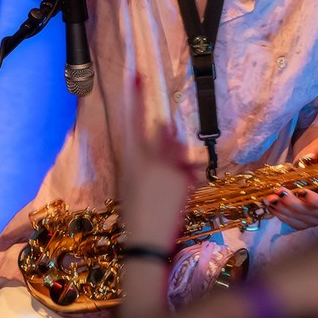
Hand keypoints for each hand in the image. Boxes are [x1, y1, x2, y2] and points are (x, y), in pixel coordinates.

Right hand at [117, 76, 193, 251]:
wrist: (146, 241)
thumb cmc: (134, 213)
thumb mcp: (130, 182)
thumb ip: (145, 158)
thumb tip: (162, 136)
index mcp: (129, 159)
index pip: (131, 121)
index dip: (135, 98)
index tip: (137, 75)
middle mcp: (147, 158)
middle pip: (161, 130)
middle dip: (166, 134)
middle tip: (163, 159)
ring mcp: (166, 167)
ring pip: (178, 148)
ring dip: (177, 157)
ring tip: (168, 186)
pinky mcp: (183, 178)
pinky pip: (188, 168)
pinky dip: (185, 177)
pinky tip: (176, 197)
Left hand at [262, 143, 317, 229]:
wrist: (303, 171)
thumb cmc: (311, 164)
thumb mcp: (315, 156)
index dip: (315, 200)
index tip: (303, 192)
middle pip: (309, 213)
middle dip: (292, 204)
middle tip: (279, 192)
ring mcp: (312, 219)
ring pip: (298, 219)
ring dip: (283, 209)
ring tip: (270, 198)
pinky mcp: (301, 222)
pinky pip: (291, 223)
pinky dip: (280, 215)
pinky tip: (271, 205)